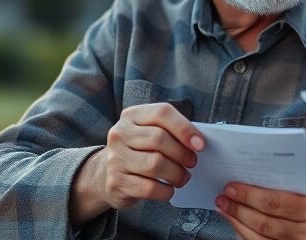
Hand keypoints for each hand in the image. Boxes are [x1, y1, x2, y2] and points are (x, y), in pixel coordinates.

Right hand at [71, 103, 204, 223]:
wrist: (104, 174)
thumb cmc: (138, 150)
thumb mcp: (149, 132)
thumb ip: (170, 131)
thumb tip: (199, 142)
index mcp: (132, 116)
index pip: (162, 113)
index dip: (185, 128)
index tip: (200, 143)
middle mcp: (120, 134)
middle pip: (159, 139)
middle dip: (182, 153)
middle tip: (192, 162)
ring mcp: (115, 158)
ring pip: (155, 164)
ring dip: (177, 174)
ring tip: (183, 177)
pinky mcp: (116, 182)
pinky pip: (149, 187)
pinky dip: (165, 191)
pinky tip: (169, 189)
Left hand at [216, 180, 305, 239]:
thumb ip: (296, 184)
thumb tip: (262, 175)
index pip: (277, 202)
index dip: (251, 195)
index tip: (233, 187)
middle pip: (265, 222)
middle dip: (239, 208)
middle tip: (224, 197)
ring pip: (259, 238)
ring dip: (237, 223)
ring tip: (226, 209)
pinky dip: (245, 236)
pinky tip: (237, 224)